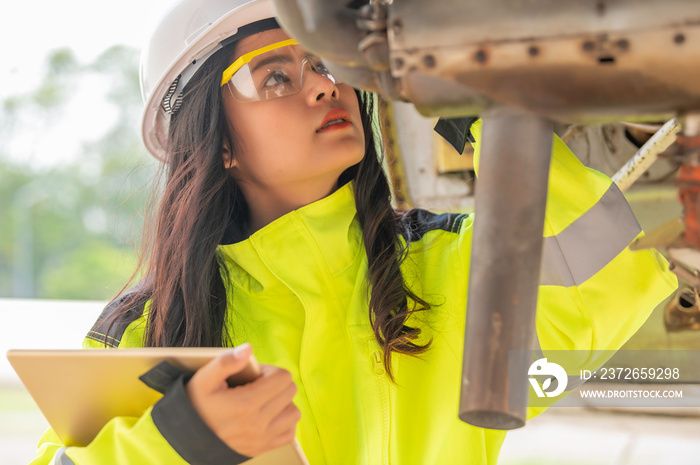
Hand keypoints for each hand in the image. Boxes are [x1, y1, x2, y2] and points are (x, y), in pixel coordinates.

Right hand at [185, 343, 300, 456]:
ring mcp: (261, 438)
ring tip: (265, 400)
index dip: (270, 371)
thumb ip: (226, 361)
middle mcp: (258, 423)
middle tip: (258, 385)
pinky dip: (284, 422)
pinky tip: (270, 415)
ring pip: (293, 413)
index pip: (282, 378)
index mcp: (246, 404)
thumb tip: (248, 349)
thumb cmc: (196, 405)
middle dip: (277, 383)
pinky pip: (289, 433)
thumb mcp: (204, 379)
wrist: (187, 437)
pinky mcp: (262, 448)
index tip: (256, 375)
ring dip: (283, 403)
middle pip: (289, 392)